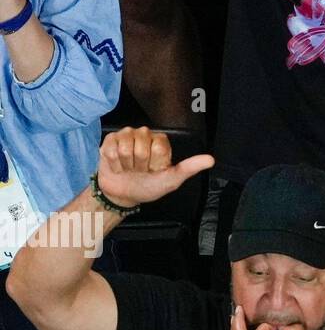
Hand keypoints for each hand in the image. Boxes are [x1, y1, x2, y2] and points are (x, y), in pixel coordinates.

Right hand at [96, 127, 214, 209]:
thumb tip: (211, 160)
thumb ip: (189, 168)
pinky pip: (110, 149)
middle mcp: (145, 134)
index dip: (154, 163)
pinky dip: (113, 163)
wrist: (122, 195)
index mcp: (161, 141)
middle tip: (139, 170)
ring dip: (125, 165)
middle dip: (139, 165)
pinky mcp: (110, 140)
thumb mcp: (171, 180)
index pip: (159, 147)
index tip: (154, 170)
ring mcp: (127, 135)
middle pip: (142, 147)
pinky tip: (116, 166)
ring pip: (125, 148)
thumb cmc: (148, 187)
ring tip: (128, 168)